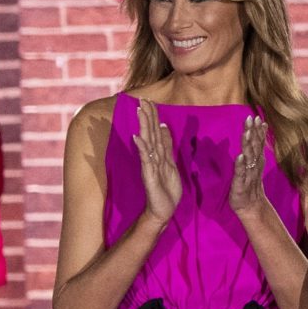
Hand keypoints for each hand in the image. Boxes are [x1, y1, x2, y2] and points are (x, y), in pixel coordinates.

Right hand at [131, 99, 181, 225]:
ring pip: (147, 142)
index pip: (154, 130)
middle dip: (146, 116)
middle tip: (142, 99)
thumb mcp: (170, 163)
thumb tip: (164, 126)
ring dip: (144, 126)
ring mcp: (149, 165)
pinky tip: (137, 138)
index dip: (152, 115)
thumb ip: (166, 145)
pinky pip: (145, 160)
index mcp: (157, 153)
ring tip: (140, 111)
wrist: (163, 209)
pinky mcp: (149, 175)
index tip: (149, 100)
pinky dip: (142, 148)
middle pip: (149, 133)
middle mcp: (152, 157)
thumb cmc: (165, 187)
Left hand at [230, 115, 268, 216]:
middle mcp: (254, 165)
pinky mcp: (241, 183)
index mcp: (257, 160)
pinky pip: (241, 173)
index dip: (258, 130)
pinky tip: (240, 156)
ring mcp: (248, 174)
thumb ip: (255, 149)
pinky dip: (240, 164)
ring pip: (249, 157)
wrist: (251, 207)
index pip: (258, 142)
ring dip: (248, 144)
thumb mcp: (253, 165)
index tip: (257, 117)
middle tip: (252, 119)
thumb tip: (257, 132)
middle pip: (254, 146)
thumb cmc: (250, 184)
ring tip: (247, 133)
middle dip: (253, 132)